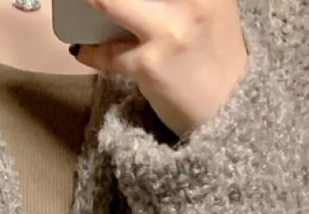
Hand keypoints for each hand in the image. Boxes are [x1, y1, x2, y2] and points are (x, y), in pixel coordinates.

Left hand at [72, 0, 247, 136]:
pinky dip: (89, 50)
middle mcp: (193, 1)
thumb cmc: (215, 54)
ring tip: (79, 2)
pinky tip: (82, 49)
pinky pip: (106, 52)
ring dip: (90, 1)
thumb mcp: (212, 6)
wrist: (229, 108)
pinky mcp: (149, 65)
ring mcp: (169, 32)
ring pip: (110, 3)